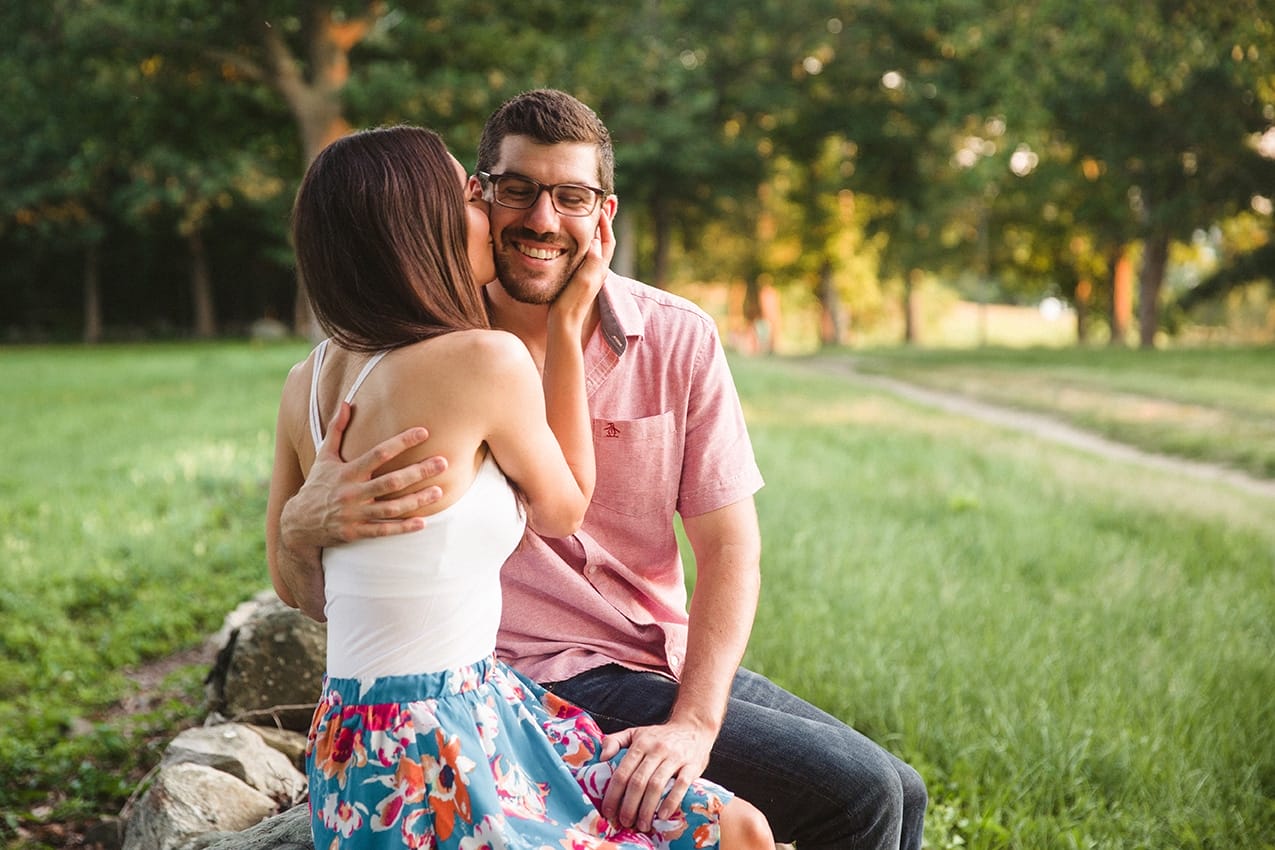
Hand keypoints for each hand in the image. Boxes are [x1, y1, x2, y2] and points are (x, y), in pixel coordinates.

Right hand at [279, 401, 447, 549]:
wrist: (298, 523)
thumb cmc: (317, 485)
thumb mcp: (323, 457)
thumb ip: (336, 430)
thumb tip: (346, 403)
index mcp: (346, 472)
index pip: (378, 453)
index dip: (401, 442)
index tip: (424, 432)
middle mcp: (352, 493)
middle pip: (390, 482)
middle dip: (418, 472)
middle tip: (443, 462)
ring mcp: (354, 514)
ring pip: (391, 509)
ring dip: (416, 501)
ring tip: (439, 491)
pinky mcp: (356, 533)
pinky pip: (383, 531)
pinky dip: (403, 528)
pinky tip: (423, 522)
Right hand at [552, 209, 614, 322]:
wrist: (564, 323)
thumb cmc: (573, 302)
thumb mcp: (583, 279)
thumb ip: (591, 260)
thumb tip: (595, 240)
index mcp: (600, 269)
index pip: (608, 241)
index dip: (606, 224)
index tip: (600, 209)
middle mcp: (597, 271)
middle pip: (603, 243)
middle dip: (601, 227)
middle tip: (594, 211)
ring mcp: (588, 276)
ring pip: (593, 250)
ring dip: (590, 235)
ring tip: (582, 222)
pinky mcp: (578, 280)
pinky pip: (583, 257)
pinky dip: (580, 245)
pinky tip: (569, 243)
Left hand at [598, 719, 714, 832]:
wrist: (694, 727)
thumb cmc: (660, 736)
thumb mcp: (635, 733)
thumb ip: (614, 741)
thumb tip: (601, 758)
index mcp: (640, 743)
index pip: (623, 771)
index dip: (613, 794)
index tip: (608, 812)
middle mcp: (656, 749)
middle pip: (638, 781)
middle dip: (629, 806)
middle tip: (625, 822)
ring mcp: (675, 757)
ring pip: (656, 785)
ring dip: (647, 808)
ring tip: (642, 824)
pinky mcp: (692, 765)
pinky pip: (681, 785)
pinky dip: (671, 802)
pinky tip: (663, 815)